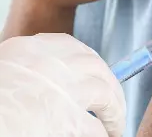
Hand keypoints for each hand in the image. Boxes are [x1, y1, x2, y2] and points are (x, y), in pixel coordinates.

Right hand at [0, 33, 124, 136]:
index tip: (99, 74)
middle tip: (117, 105)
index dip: (91, 64)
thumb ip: (30, 73)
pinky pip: (95, 129)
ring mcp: (60, 89)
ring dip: (116, 113)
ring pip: (105, 95)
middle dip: (112, 87)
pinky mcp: (64, 120)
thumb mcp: (7, 76)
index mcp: (29, 50)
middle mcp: (49, 63)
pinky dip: (104, 134)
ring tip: (117, 127)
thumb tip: (64, 83)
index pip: (72, 47)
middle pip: (97, 68)